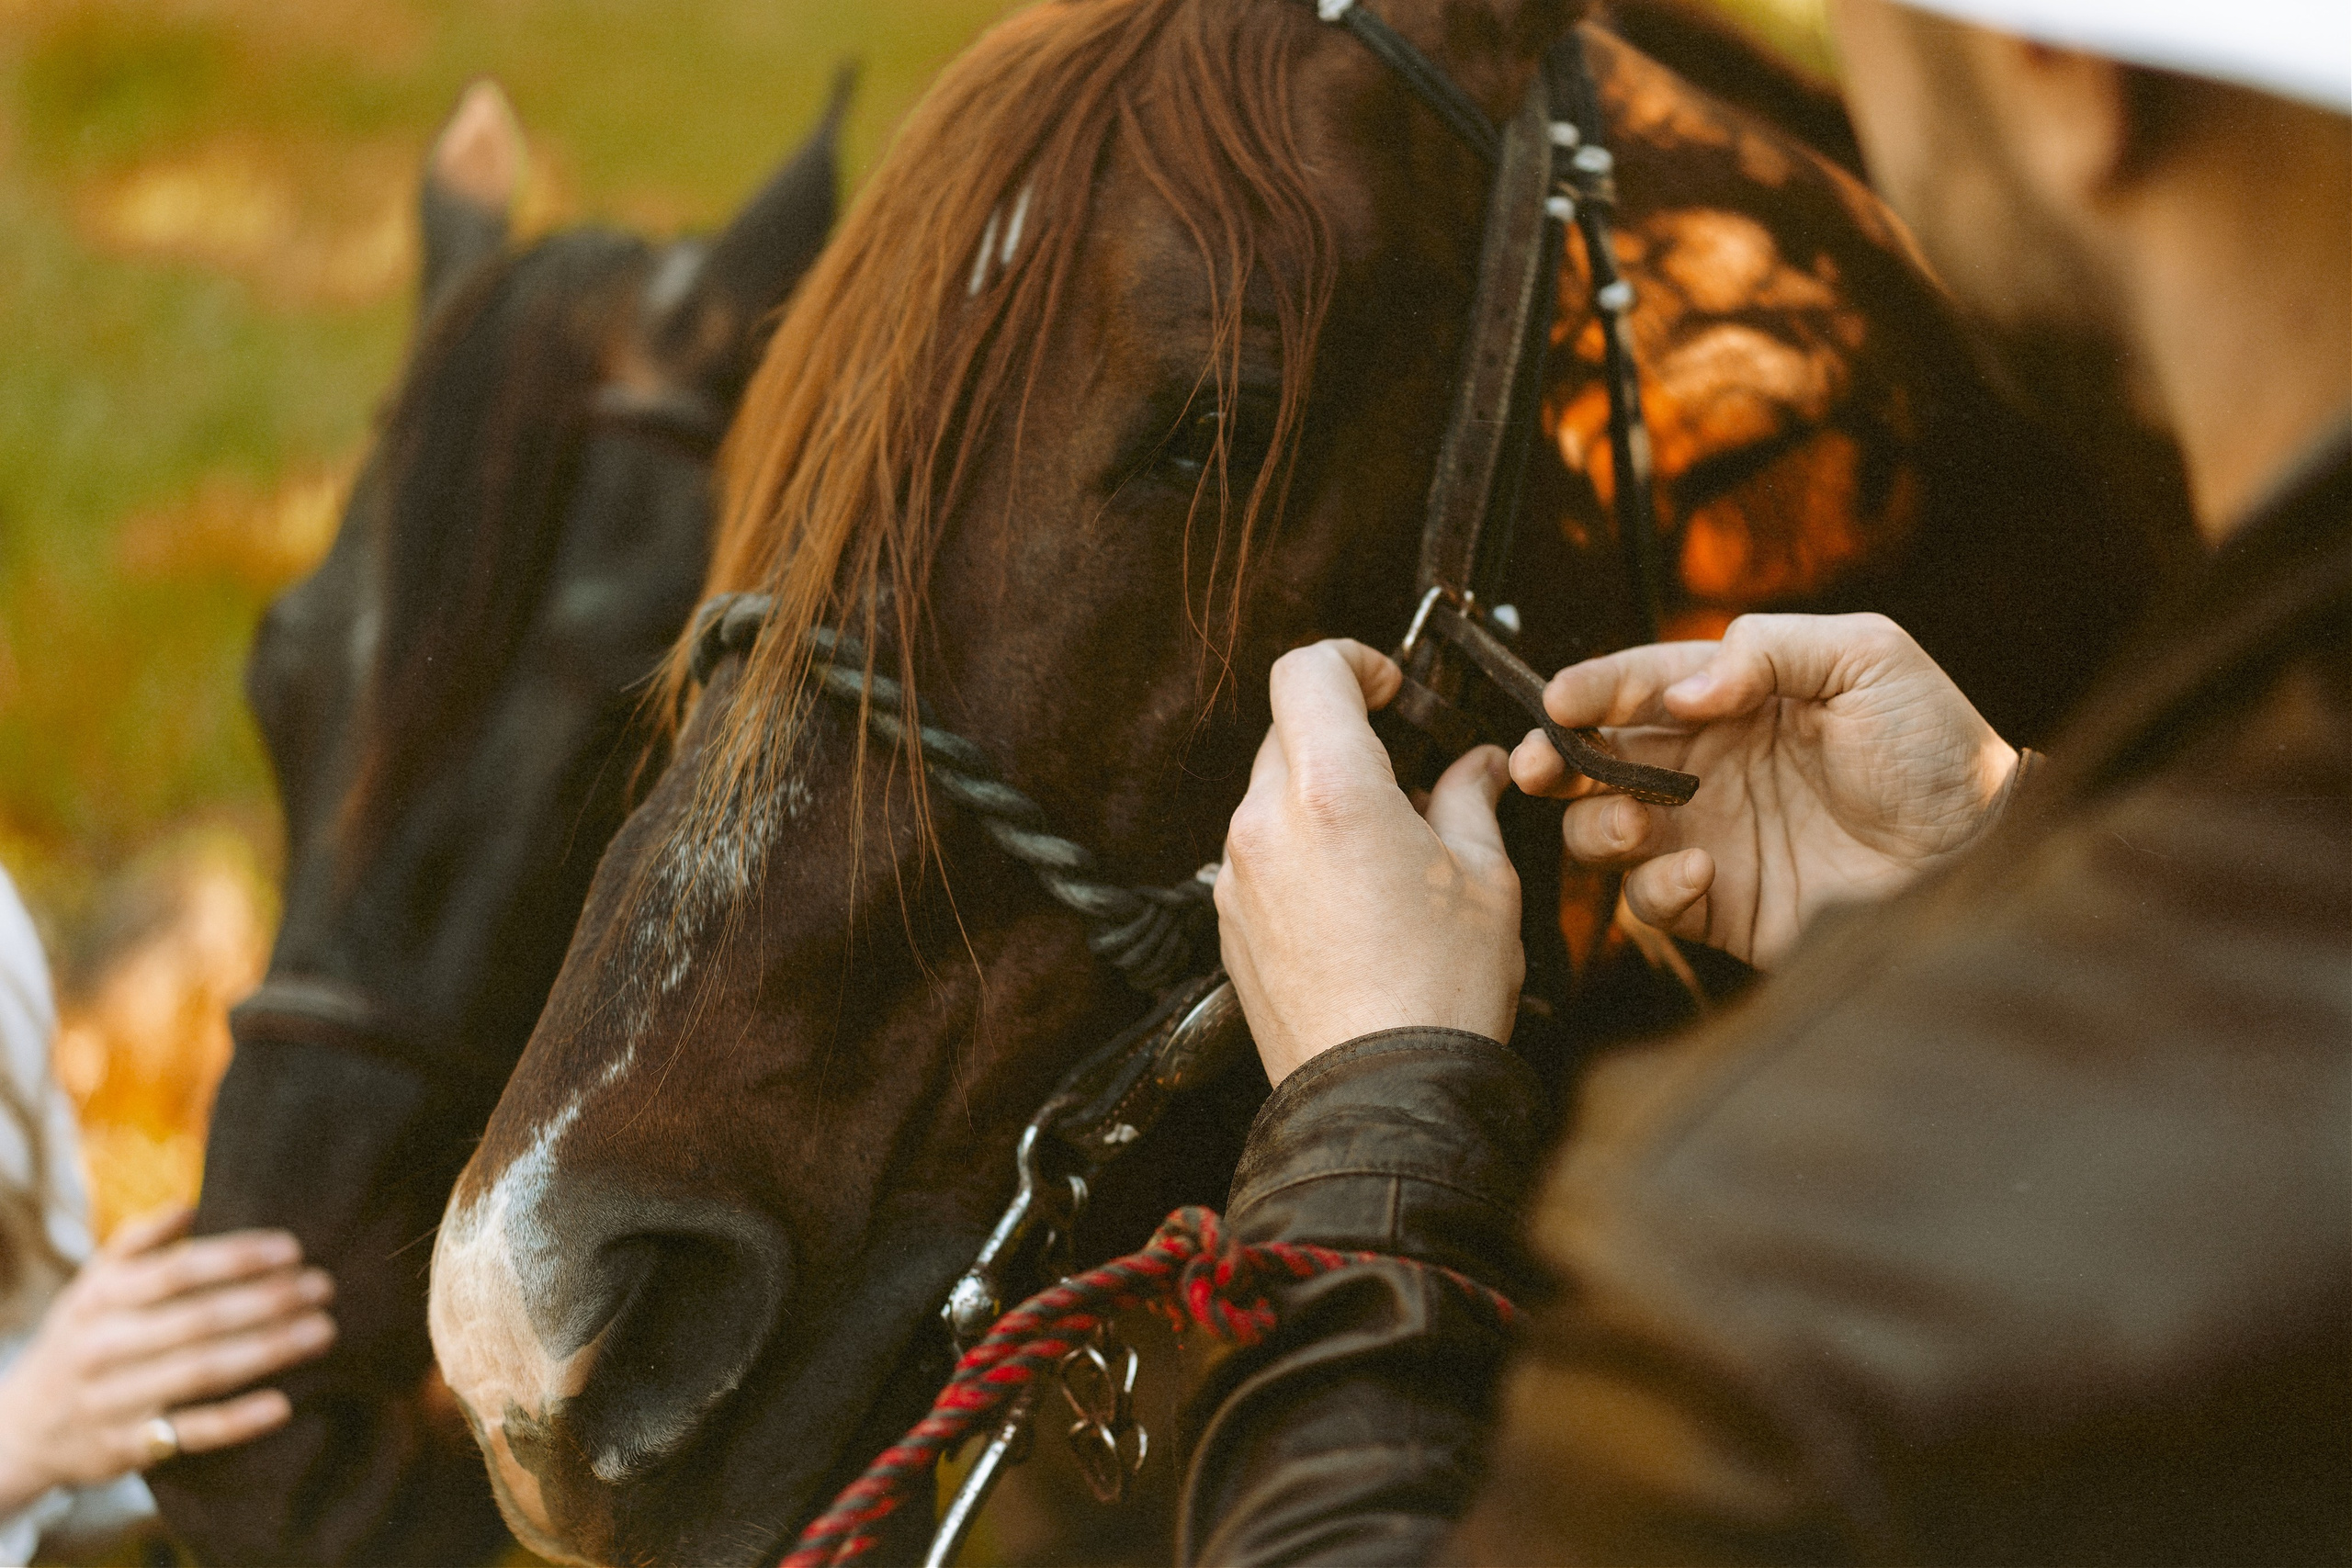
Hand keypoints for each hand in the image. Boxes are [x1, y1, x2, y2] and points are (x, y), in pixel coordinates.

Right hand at [0, 1207, 334, 1512]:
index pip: (176, 1272)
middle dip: (267, 1301)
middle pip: (197, 1320)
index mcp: (100, 1299)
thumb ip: (137, 1244)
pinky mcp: (126, 1448)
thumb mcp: (92, 1287)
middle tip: (323, 1286)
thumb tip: (190, 1204)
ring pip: (200, 1372)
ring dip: (267, 1351)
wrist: (21, 1427)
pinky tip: (282, 1405)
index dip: (236, 1259)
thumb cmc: (82, 1339)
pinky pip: (188, 1434)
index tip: (292, 1249)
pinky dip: (236, 1421)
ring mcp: (114, 1400)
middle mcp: (104, 1348)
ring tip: (323, 1330)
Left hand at [1217, 639, 1522, 1085]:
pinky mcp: (1227, 922)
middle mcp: (1265, 823)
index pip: (1307, 670)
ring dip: (1325, 799)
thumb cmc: (1439, 994)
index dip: (1353, 661)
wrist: (1380, 1098)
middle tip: (1411, 778)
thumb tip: (1476, 765)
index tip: (1390, 689)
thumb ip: (1471, 799)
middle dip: (1349, 739)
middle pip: (1289, 731)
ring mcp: (1236, 874)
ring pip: (1273, 795)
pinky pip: (1260, 855)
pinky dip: (1302, 852)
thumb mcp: (1485, 879)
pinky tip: (1355, 900)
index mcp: (1330, 791)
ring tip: (1390, 851)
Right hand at [1511, 613, 2017, 968]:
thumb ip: (1770, 649)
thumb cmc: (1936, 746)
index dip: (1594, 689)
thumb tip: (1683, 688)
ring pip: (1602, 831)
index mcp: (1734, 701)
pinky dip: (1654, 887)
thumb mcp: (1868, 656)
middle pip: (1597, 760)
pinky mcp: (1718, 905)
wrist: (1981, 852)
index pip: (1641, 686)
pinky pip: (1648, 901)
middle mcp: (1707, 768)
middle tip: (1540, 765)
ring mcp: (1707, 837)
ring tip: (1630, 823)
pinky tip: (1700, 869)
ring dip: (1594, 826)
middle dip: (1555, 760)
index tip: (1561, 700)